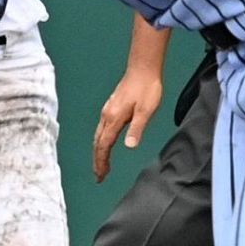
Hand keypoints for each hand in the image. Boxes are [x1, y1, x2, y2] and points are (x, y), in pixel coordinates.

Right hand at [93, 67, 162, 182]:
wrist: (143, 69)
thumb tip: (129, 146)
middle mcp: (107, 115)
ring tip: (101, 164)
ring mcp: (108, 110)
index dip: (101, 162)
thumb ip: (137, 128)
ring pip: (98, 135)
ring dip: (99, 151)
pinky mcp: (111, 107)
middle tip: (99, 176)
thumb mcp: (146, 110)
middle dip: (97, 160)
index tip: (101, 176)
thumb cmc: (147, 88)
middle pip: (98, 143)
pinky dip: (101, 141)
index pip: (104, 145)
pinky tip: (105, 143)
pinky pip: (102, 129)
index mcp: (114, 118)